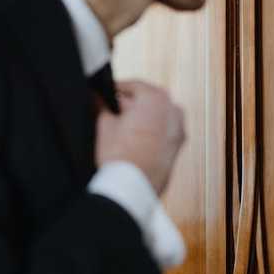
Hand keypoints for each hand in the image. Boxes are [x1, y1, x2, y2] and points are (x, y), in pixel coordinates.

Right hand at [95, 80, 185, 195]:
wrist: (132, 188)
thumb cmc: (120, 155)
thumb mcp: (104, 125)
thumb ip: (100, 105)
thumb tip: (95, 97)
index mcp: (157, 99)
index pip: (135, 85)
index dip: (116, 88)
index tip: (104, 91)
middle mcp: (173, 111)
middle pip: (148, 99)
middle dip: (129, 102)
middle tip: (109, 108)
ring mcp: (179, 130)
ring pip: (157, 115)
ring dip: (140, 116)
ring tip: (119, 125)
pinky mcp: (177, 147)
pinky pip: (163, 131)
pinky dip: (150, 130)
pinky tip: (132, 139)